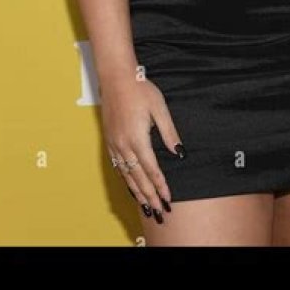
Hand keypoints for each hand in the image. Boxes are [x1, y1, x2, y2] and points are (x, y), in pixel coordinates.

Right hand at [100, 72, 184, 219]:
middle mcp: (124, 145)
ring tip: (147, 205)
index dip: (161, 186)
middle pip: (138, 178)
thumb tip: (179, 153)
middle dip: (150, 196)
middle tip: (160, 211)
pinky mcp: (110, 140)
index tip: (169, 198)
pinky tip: (131, 186)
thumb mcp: (160, 109)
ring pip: (127, 175)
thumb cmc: (140, 90)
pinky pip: (118, 167)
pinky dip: (126, 180)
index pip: (151, 169)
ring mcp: (115, 144)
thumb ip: (169, 133)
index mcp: (137, 139)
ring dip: (137, 192)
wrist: (116, 78)